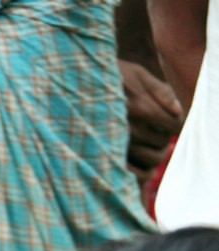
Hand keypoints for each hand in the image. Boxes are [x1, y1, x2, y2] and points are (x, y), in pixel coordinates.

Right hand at [118, 59, 182, 179]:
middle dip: (164, 136)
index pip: (174, 125)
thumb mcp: (138, 73)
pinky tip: (146, 168)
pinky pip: (135, 173)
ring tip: (150, 145)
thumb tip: (179, 112)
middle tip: (158, 130)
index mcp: (143, 108)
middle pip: (163, 143)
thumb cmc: (111, 75)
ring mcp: (119, 145)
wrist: (76, 85)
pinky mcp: (108, 154)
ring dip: (155, 153)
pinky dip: (144, 173)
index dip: (176, 122)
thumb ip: (161, 91)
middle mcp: (132, 129)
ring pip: (151, 159)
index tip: (171, 119)